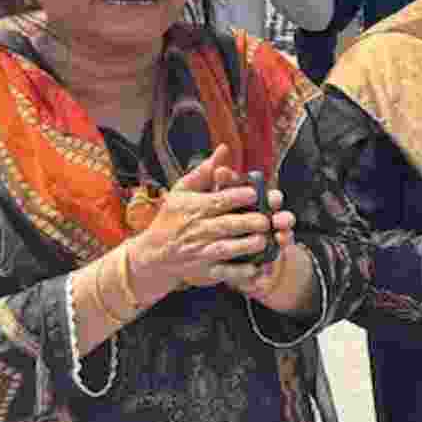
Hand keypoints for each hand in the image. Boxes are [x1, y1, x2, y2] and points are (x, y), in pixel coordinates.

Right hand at [126, 146, 294, 302]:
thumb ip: (205, 171)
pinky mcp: (205, 271)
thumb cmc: (173, 217)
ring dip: (247, 245)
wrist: (153, 254)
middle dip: (248, 222)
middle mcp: (198, 230)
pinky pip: (225, 272)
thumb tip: (224, 149)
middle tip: (267, 219)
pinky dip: (241, 272)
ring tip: (264, 240)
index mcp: (195, 208)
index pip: (218, 201)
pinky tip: (256, 268)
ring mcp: (201, 252)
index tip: (254, 192)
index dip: (237, 196)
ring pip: (227, 249)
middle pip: (226, 225)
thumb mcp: (183, 191)